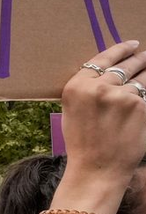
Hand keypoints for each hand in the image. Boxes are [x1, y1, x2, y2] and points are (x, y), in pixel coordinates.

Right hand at [52, 40, 145, 213]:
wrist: (97, 169)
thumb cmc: (83, 144)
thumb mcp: (73, 112)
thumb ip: (88, 91)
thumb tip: (110, 75)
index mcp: (76, 86)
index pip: (102, 59)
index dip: (121, 50)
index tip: (133, 44)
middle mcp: (98, 87)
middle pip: (125, 66)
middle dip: (140, 59)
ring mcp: (122, 95)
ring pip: (142, 79)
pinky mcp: (141, 106)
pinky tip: (144, 102)